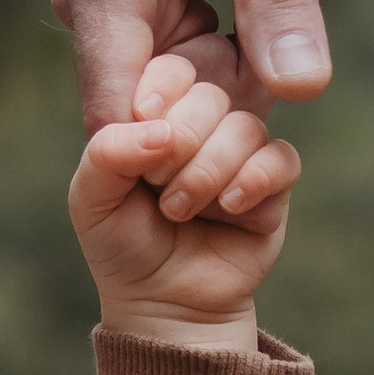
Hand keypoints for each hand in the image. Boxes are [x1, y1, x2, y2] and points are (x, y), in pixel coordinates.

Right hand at [54, 0, 332, 130]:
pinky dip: (254, 17)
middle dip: (249, 67)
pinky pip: (202, 53)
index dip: (181, 152)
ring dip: (260, 31)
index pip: (116, 118)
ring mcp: (113, 2)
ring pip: (195, 83)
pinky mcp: (143, 0)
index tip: (258, 119)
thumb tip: (300, 93)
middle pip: (166, 110)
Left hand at [70, 52, 299, 346]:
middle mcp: (203, 125)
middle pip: (211, 94)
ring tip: (180, 209)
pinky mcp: (273, 185)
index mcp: (160, 115)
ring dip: (209, 170)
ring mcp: (241, 152)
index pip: (172, 69)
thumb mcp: (92, 199)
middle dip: (182, 140)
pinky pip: (281, 159)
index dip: (161, 89)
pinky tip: (229, 208)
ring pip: (245, 126)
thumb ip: (107, 152)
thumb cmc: (123, 247)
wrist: (162, 305)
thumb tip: (161, 130)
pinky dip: (254, 180)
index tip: (143, 118)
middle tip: (157, 185)